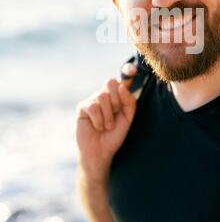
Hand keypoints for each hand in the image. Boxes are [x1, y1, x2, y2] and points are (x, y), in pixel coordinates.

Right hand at [76, 62, 137, 178]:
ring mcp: (93, 99)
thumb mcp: (128, 119)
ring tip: (107, 126)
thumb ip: (129, 102)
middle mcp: (105, 95)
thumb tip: (122, 86)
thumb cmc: (115, 135)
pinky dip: (98, 119)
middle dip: (116, 99)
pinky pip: (92, 106)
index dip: (128, 71)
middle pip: (111, 82)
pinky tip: (98, 127)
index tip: (134, 69)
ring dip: (108, 115)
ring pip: (102, 96)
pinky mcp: (82, 107)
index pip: (123, 79)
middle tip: (116, 114)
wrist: (101, 152)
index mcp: (118, 96)